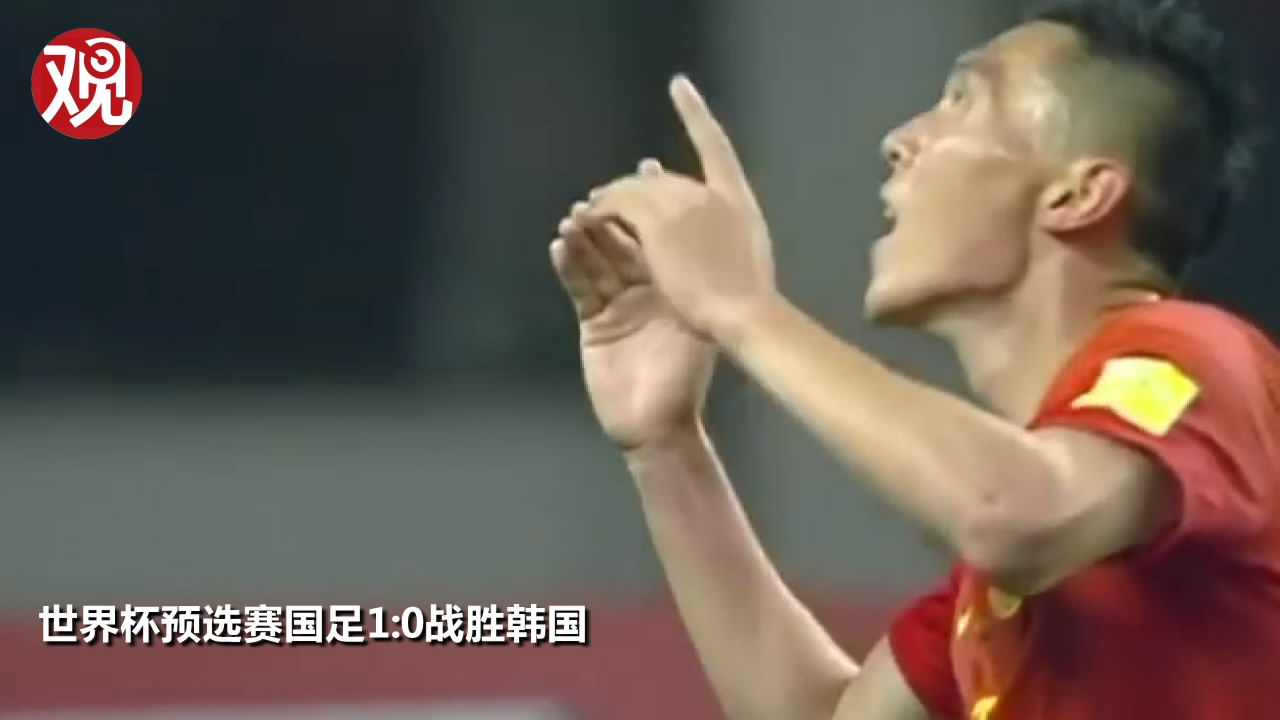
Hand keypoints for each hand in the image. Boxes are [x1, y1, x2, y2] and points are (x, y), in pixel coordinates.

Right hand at [551, 164, 715, 451]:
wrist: (659, 422)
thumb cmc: (686, 374)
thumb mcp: (699, 319)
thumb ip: (696, 277)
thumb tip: (700, 221)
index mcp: (679, 281)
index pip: (667, 230)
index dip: (655, 198)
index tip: (646, 164)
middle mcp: (649, 286)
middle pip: (627, 239)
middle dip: (612, 214)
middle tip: (600, 194)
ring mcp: (618, 303)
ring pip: (599, 258)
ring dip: (586, 235)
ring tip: (576, 218)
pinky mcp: (594, 321)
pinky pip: (580, 285)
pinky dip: (570, 263)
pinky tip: (561, 245)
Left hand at [584, 75, 775, 341]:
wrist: (743, 313)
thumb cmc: (751, 301)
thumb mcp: (749, 259)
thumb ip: (729, 238)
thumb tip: (714, 233)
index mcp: (739, 202)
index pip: (716, 147)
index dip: (696, 114)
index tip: (679, 85)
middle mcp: (710, 194)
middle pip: (667, 178)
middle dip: (637, 183)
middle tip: (609, 193)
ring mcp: (684, 205)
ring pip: (638, 189)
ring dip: (613, 196)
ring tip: (590, 208)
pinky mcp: (657, 223)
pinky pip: (619, 206)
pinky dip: (601, 210)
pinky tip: (586, 219)